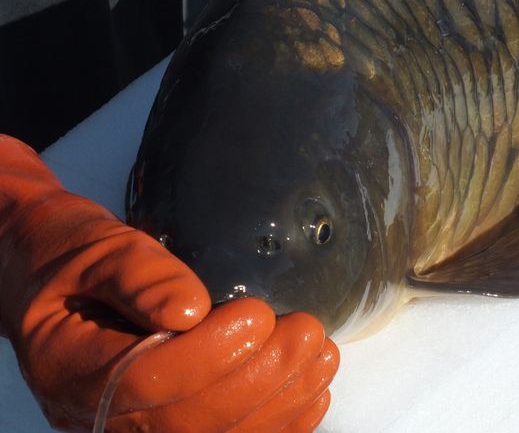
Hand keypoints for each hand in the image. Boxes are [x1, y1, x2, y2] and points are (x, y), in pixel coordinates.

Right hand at [0, 135, 337, 431]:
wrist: (50, 277)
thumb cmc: (71, 258)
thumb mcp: (96, 251)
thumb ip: (139, 277)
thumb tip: (191, 309)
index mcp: (73, 371)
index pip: (148, 379)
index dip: (210, 353)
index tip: (260, 314)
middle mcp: (104, 415)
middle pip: (191, 418)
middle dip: (262, 378)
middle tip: (308, 331)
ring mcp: (137, 426)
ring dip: (280, 403)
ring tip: (322, 355)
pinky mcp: (168, 422)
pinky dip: (276, 423)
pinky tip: (313, 391)